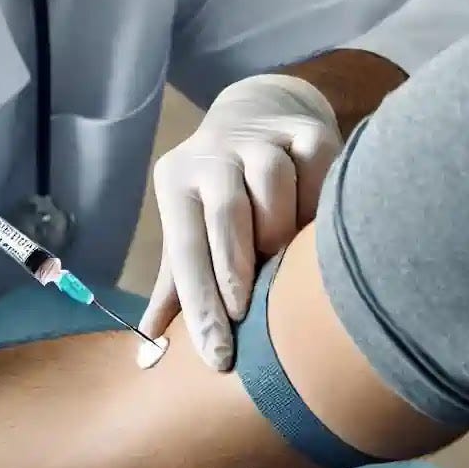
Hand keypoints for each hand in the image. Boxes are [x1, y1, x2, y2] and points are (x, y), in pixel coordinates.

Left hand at [139, 74, 341, 369]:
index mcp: (177, 181)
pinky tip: (320, 236)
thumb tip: (148, 347)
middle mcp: (213, 155)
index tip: (217, 357)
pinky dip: (319, 206)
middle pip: (225, 214)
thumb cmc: (218, 191)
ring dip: (280, 235)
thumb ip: (176, 283)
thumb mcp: (189, 224)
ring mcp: (262, 139)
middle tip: (250, 319)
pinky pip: (318, 172)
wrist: (257, 110)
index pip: (184, 249)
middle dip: (235, 272)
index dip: (200, 305)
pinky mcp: (309, 131)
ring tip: (285, 270)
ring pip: (273, 187)